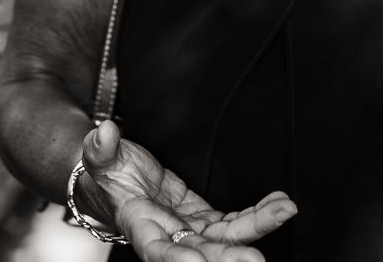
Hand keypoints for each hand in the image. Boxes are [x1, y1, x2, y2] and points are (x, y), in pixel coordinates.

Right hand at [80, 120, 295, 260]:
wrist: (121, 180)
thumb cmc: (108, 173)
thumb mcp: (100, 157)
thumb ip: (100, 149)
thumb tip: (106, 132)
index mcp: (141, 226)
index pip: (159, 250)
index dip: (178, 259)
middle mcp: (169, 236)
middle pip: (202, 252)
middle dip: (229, 255)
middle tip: (255, 259)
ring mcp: (190, 230)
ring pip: (226, 236)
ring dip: (255, 227)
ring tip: (283, 211)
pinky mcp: (205, 220)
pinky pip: (235, 221)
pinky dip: (257, 214)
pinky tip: (278, 204)